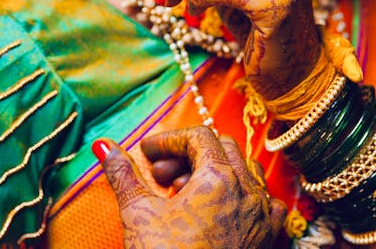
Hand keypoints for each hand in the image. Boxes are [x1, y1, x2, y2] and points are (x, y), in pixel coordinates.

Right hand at [99, 126, 286, 248]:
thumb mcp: (139, 214)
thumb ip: (123, 174)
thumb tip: (105, 146)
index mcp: (219, 177)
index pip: (197, 137)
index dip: (168, 140)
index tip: (147, 152)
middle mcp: (248, 191)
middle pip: (222, 148)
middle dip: (188, 155)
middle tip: (160, 176)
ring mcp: (264, 216)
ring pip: (246, 171)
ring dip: (215, 172)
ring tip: (184, 195)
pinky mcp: (270, 240)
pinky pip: (265, 202)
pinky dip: (241, 196)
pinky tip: (219, 212)